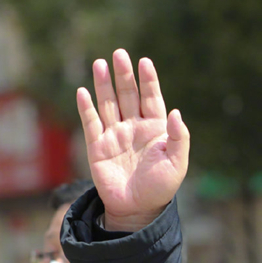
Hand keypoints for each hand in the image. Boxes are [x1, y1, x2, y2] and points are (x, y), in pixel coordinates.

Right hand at [76, 49, 189, 231]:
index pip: (151, 98)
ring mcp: (115, 135)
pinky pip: (91, 123)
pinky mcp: (98, 146)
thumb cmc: (161, 187)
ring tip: (100, 63)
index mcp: (155, 129)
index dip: (148, 80)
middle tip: (119, 54)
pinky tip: (83, 91)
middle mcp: (134, 127)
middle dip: (124, 75)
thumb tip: (175, 112)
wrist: (138, 209)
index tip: (145, 61)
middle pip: (128, 95)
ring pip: (108, 103)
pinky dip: (86, 107)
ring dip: (104, 84)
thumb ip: (179, 137)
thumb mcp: (177, 163)